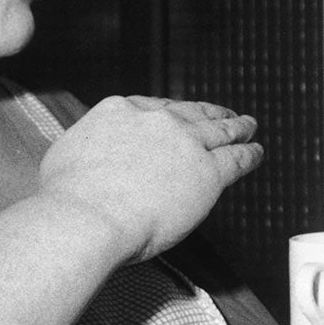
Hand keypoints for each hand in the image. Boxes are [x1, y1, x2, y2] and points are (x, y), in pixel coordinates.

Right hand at [38, 95, 262, 260]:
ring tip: (248, 126)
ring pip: (219, 131)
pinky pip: (237, 159)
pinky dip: (250, 154)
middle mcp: (156, 121)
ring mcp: (186, 143)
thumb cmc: (69, 198)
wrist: (89, 217)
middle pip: (191, 114)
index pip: (154, 107)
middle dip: (209, 113)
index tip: (178, 115)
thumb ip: (87, 148)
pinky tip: (257, 152)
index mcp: (120, 111)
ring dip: (237, 127)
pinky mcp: (208, 173)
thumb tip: (87, 158)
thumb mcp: (66, 156)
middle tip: (224, 114)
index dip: (171, 112)